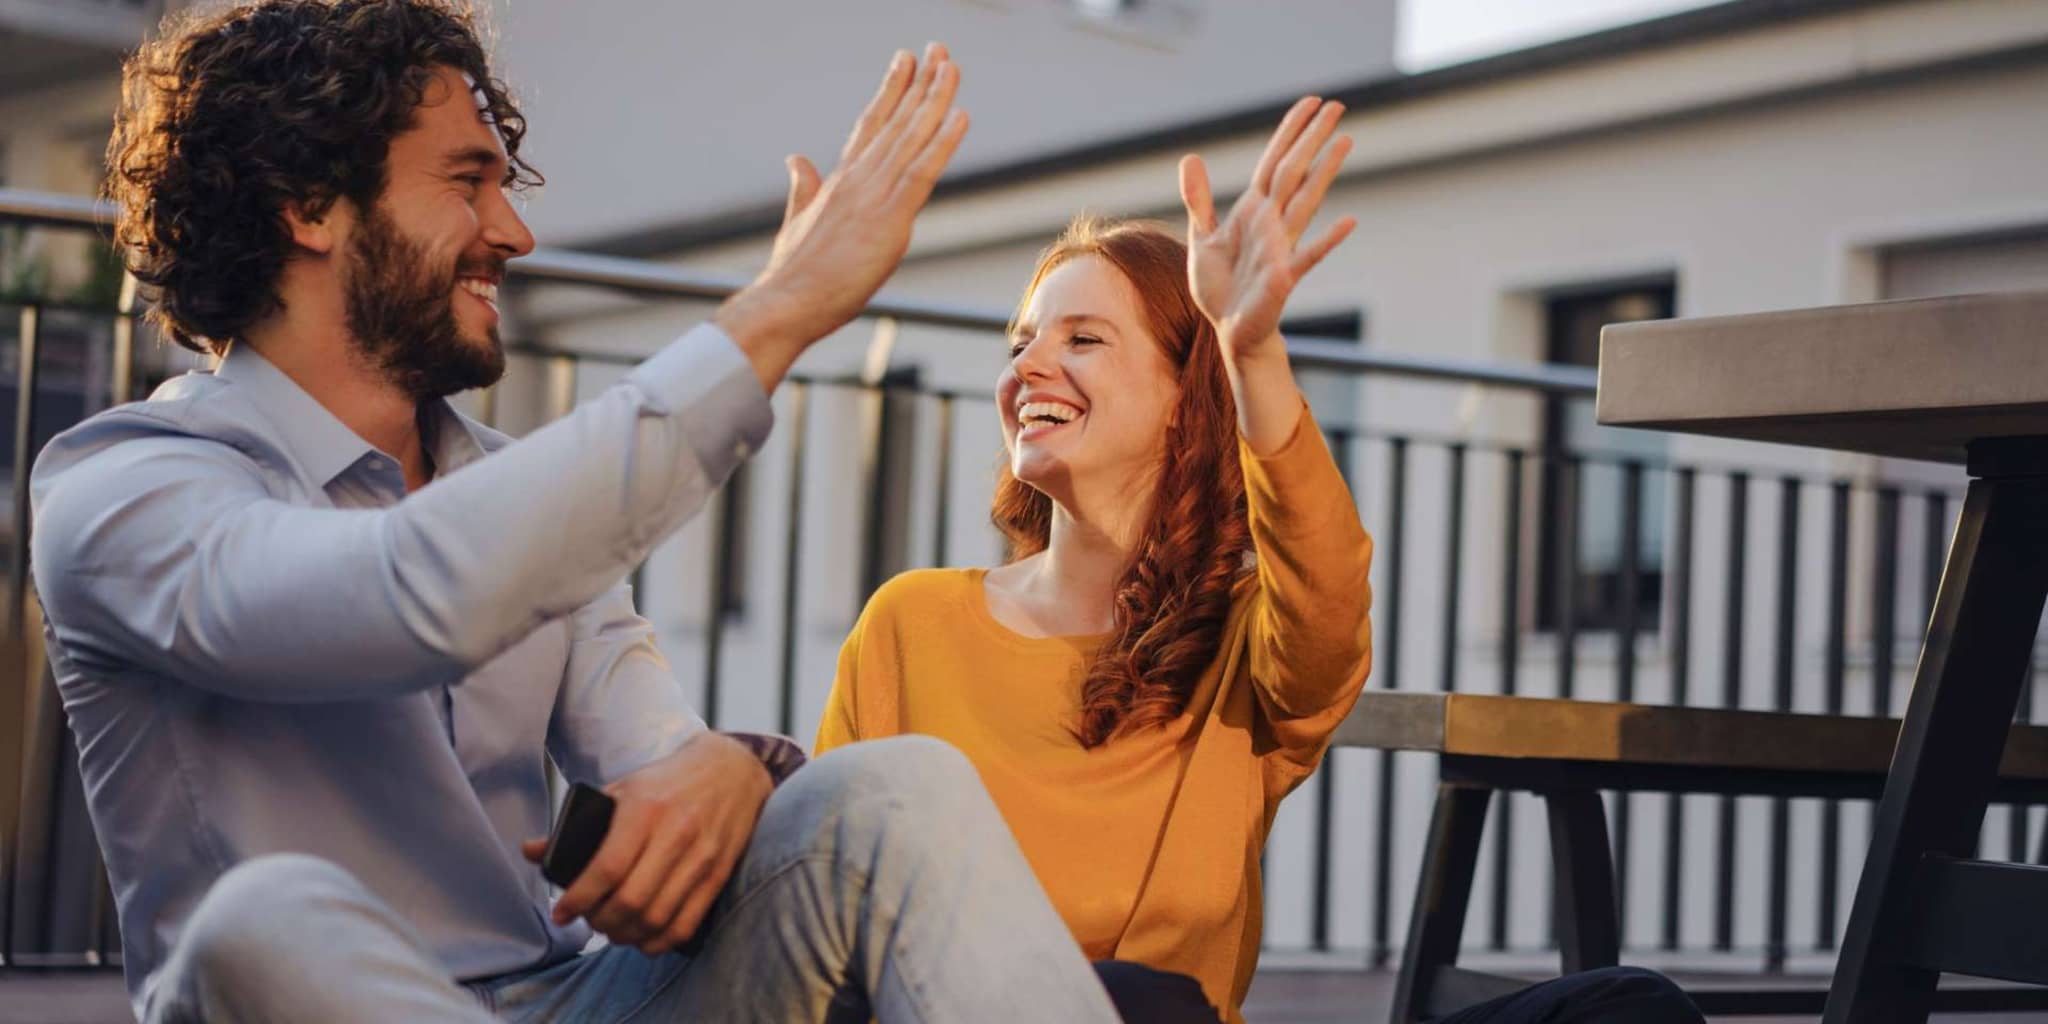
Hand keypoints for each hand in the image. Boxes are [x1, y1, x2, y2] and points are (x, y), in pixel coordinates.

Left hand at [520, 732, 770, 954]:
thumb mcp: (622, 790)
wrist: (732, 770)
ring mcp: (701, 856)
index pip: (607, 867)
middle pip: (631, 900)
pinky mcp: (718, 874)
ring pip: (657, 917)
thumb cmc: (668, 782)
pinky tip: (643, 938)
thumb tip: (532, 851)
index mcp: (645, 809)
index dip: (579, 898)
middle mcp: (676, 833)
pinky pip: (686, 923)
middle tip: (589, 921)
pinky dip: (659, 942)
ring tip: (613, 930)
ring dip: (627, 934)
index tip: (561, 913)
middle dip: (600, 921)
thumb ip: (578, 824)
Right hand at [716, 44, 969, 390]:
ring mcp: (873, 195)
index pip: (871, 125)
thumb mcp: (797, 221)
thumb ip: (802, 187)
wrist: (786, 302)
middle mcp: (858, 179)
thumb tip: (796, 159)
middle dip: (920, 84)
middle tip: (939, 50)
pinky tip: (960, 115)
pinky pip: (923, 172)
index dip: (891, 91)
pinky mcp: (889, 219)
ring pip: (912, 138)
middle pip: (897, 122)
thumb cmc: (792, 273)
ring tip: (951, 66)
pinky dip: (943, 142)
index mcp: (839, 181)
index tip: (905, 60)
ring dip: (935, 100)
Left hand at [1179, 96, 1355, 361]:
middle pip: (1294, 171)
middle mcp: (1272, 222)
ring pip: (1306, 202)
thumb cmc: (1221, 286)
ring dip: (1325, 172)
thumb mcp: (1203, 237)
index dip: (1290, 131)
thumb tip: (1191, 157)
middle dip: (1312, 138)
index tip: (1312, 102)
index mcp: (1253, 210)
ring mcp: (1281, 247)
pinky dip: (1328, 240)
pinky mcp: (1284, 277)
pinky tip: (1349, 222)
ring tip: (1345, 140)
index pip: (1275, 161)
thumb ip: (1199, 199)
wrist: (1229, 329)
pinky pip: (1309, 256)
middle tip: (1338, 105)